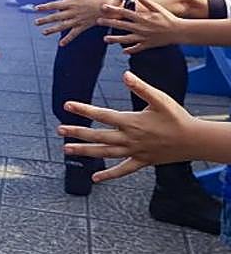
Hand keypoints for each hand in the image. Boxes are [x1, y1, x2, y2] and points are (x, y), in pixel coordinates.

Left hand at [34, 0, 117, 44]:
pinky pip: (74, 34)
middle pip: (56, 17)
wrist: (108, 6)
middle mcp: (72, 12)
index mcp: (71, 3)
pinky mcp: (83, 26)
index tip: (36, 8)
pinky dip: (67, 39)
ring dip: (53, 30)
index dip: (45, 7)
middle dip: (46, 20)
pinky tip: (61, 44)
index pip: (55, 5)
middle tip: (36, 23)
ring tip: (44, 32)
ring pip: (63, 26)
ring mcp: (77, 20)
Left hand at [59, 71, 200, 180]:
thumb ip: (141, 87)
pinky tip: (95, 179)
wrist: (195, 140)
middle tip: (59, 129)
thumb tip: (125, 75)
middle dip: (77, 132)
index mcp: (131, 122)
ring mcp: (134, 152)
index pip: (102, 115)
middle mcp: (129, 138)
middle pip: (98, 136)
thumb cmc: (177, 117)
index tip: (67, 105)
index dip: (83, 109)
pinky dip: (109, 175)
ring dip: (85, 151)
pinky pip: (123, 170)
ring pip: (105, 153)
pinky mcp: (142, 162)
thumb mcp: (160, 99)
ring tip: (67, 149)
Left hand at [98, 0, 182, 53]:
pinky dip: (131, 50)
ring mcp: (144, 37)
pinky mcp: (148, 45)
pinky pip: (137, 48)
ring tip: (105, 39)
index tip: (103, 8)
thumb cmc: (168, 18)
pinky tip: (123, 51)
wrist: (179, 31)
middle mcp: (141, 27)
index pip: (124, 12)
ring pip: (126, 39)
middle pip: (121, 25)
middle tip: (98, 21)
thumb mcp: (157, 8)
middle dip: (109, 23)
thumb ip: (146, 1)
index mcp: (142, 18)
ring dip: (115, 39)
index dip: (113, 10)